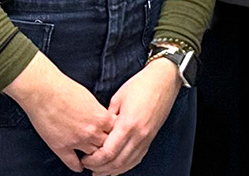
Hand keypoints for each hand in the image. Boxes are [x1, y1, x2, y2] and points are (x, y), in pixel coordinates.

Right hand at [3, 51, 114, 171]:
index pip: (117, 133)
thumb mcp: (89, 98)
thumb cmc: (64, 88)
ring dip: (94, 158)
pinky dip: (77, 167)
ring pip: (93, 157)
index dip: (116, 136)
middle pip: (107, 147)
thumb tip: (103, 119)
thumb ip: (98, 112)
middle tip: (105, 150)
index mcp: (101, 117)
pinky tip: (79, 166)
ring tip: (94, 159)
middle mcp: (91, 131)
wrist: (43, 90)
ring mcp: (76, 141)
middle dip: (106, 148)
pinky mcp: (61, 147)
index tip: (115, 138)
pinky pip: (73, 163)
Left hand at [77, 56, 180, 175]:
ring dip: (111, 170)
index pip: (108, 152)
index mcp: (128, 124)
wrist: (164, 81)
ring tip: (99, 171)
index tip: (84, 159)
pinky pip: (137, 158)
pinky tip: (116, 167)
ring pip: (127, 163)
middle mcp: (138, 135)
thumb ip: (107, 117)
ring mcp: (146, 138)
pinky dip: (125, 166)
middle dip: (100, 168)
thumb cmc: (141, 85)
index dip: (94, 160)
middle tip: (88, 166)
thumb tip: (98, 130)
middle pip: (116, 162)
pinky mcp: (150, 138)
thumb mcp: (118, 98)